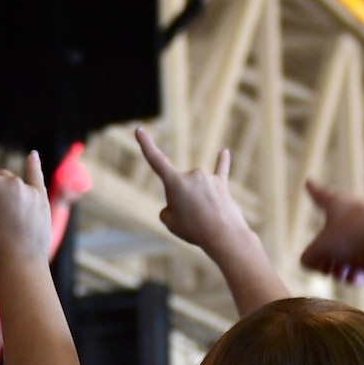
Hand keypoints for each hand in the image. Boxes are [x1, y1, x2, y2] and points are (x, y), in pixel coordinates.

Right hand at [0, 112, 50, 271]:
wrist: (19, 263)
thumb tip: (2, 190)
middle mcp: (9, 183)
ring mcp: (27, 189)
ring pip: (15, 184)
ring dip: (12, 198)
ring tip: (13, 224)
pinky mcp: (41, 197)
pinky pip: (35, 178)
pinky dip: (33, 168)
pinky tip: (31, 155)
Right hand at [133, 127, 248, 254]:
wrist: (223, 235)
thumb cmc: (194, 230)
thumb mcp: (170, 222)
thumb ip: (169, 210)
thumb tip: (181, 203)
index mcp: (174, 181)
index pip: (155, 160)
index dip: (145, 144)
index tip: (139, 129)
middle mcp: (192, 174)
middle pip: (178, 187)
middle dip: (181, 203)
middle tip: (190, 220)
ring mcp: (208, 178)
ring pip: (195, 191)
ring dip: (197, 204)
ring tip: (204, 218)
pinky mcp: (222, 184)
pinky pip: (221, 170)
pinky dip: (222, 162)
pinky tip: (224, 152)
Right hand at [298, 181, 363, 282]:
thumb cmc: (355, 237)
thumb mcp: (321, 249)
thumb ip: (309, 257)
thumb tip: (312, 263)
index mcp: (337, 203)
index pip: (320, 195)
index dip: (312, 190)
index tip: (309, 182)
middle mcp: (355, 212)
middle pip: (332, 238)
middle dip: (327, 258)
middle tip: (325, 270)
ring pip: (348, 254)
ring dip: (342, 269)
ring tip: (343, 276)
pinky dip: (360, 272)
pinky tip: (360, 278)